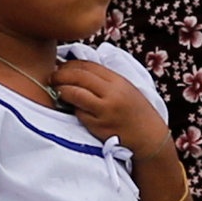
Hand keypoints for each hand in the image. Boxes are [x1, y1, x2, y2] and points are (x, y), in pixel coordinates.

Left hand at [48, 55, 175, 167]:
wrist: (149, 136)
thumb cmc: (136, 111)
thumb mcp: (125, 88)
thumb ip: (105, 79)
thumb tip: (78, 70)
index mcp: (118, 81)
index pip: (89, 66)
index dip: (71, 64)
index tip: (61, 65)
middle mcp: (112, 94)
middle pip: (80, 77)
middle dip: (62, 74)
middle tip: (52, 76)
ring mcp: (104, 111)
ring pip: (75, 94)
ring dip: (61, 89)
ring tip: (55, 88)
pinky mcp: (99, 126)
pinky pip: (79, 113)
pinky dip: (72, 108)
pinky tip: (68, 106)